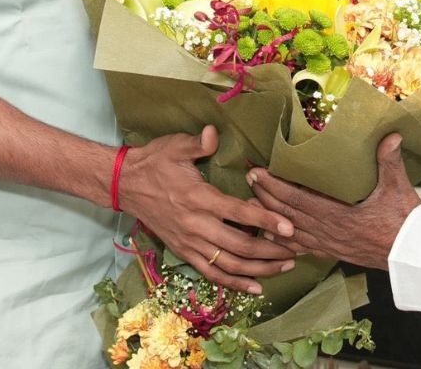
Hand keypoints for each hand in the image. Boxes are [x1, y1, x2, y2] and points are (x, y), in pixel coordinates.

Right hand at [117, 125, 295, 292]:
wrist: (125, 185)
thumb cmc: (155, 161)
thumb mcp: (176, 146)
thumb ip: (198, 143)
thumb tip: (214, 133)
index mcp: (200, 198)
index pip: (240, 214)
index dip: (266, 220)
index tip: (289, 226)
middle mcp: (196, 226)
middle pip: (240, 246)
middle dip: (271, 251)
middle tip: (296, 251)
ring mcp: (189, 243)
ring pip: (229, 265)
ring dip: (258, 270)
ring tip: (283, 268)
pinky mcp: (183, 252)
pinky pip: (211, 273)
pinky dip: (234, 283)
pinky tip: (254, 287)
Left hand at [247, 133, 420, 269]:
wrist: (411, 255)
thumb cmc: (403, 219)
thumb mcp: (398, 186)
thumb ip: (390, 160)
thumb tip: (391, 135)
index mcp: (337, 213)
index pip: (296, 198)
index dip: (274, 186)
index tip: (258, 172)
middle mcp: (327, 230)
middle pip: (287, 213)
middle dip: (264, 196)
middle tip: (249, 179)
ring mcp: (328, 243)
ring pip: (290, 231)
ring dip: (269, 217)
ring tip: (251, 204)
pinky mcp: (333, 251)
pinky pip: (302, 247)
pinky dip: (284, 242)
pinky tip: (272, 238)